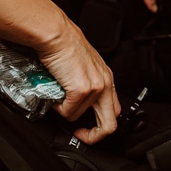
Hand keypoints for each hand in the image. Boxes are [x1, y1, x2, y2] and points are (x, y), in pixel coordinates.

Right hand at [38, 20, 120, 144]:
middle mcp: (105, 83)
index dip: (101, 125)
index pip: (114, 110)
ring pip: (78, 116)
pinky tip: (56, 93)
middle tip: (79, 133)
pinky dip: (58, 107)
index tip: (87, 127)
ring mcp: (95, 87)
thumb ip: (87, 84)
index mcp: (106, 78)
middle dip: (94, 135)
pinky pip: (67, 112)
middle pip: (110, 123)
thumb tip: (77, 104)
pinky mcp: (81, 89)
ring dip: (65, 111)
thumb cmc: (65, 46)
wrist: (57, 35)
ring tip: (59, 95)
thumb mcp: (84, 67)